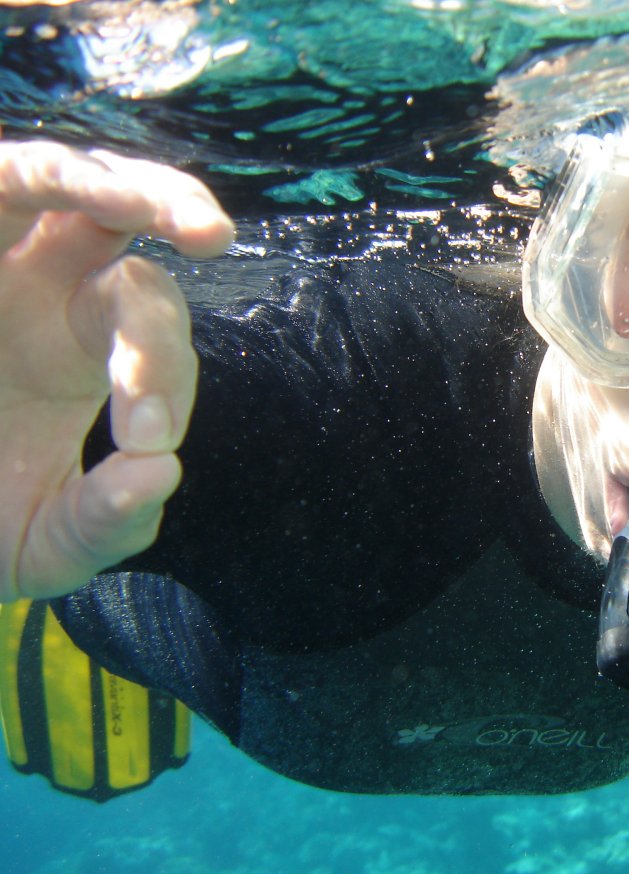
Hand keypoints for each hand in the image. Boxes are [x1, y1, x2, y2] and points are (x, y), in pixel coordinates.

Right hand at [0, 140, 233, 600]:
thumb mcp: (40, 543)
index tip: (148, 440)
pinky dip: (17, 176)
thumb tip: (157, 475)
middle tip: (212, 231)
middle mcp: (41, 286)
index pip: (151, 331)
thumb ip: (103, 524)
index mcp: (83, 346)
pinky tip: (39, 181)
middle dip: (170, 210)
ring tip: (140, 199)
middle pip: (120, 221)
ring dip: (95, 177)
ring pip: (48, 178)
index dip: (161, 374)